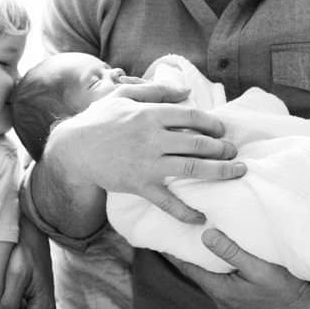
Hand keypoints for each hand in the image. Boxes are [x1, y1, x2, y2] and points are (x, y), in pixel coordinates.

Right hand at [45, 81, 243, 223]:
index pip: (192, 117)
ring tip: (235, 172)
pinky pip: (167, 201)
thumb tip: (186, 91)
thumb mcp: (123, 95)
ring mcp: (147, 163)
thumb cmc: (98, 120)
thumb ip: (156, 90)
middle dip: (222, 148)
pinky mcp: (139, 185)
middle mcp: (152, 138)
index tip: (222, 131)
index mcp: (150, 114)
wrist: (73, 149)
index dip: (212, 124)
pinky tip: (201, 217)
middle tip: (233, 152)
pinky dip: (185, 211)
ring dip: (219, 171)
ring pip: (191, 168)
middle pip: (198, 143)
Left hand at [168, 228, 309, 308]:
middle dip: (185, 248)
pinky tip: (219, 248)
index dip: (173, 248)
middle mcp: (221, 297)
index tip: (161, 229)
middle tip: (173, 225)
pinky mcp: (242, 297)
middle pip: (196, 269)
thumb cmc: (289, 293)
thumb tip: (205, 235)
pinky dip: (216, 261)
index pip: (188, 266)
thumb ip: (233, 253)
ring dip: (201, 254)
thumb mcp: (261, 270)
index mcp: (220, 291)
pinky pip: (222, 275)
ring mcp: (232, 299)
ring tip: (191, 231)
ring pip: (209, 272)